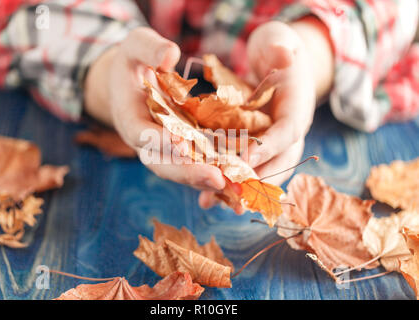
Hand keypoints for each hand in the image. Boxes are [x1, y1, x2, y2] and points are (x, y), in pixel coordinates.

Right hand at [84, 27, 224, 190]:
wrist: (133, 82)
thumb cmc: (134, 62)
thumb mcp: (136, 46)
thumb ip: (149, 48)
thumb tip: (171, 55)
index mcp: (130, 118)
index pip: (142, 134)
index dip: (160, 140)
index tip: (181, 142)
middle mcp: (146, 141)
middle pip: (162, 163)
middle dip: (188, 172)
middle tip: (216, 178)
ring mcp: (163, 149)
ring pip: (180, 170)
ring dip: (205, 179)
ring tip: (232, 184)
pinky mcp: (181, 149)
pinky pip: (195, 164)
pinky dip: (213, 172)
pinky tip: (236, 176)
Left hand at [199, 21, 316, 209]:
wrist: (278, 61)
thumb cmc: (278, 48)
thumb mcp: (279, 40)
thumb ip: (281, 47)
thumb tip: (284, 54)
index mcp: (297, 110)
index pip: (287, 132)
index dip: (268, 147)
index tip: (245, 159)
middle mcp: (288, 133)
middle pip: (276, 163)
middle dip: (253, 181)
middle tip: (231, 197)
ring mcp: (272, 144)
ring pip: (259, 173)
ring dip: (236, 190)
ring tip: (210, 203)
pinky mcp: (256, 148)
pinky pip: (243, 170)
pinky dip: (226, 182)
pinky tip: (205, 197)